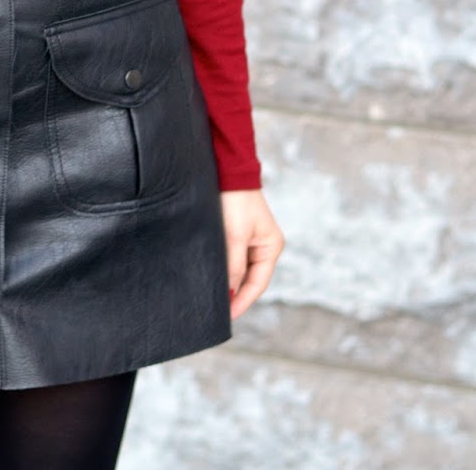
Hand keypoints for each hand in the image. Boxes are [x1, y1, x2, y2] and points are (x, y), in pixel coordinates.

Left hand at [220, 189, 284, 316]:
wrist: (229, 169)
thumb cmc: (235, 200)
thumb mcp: (234, 236)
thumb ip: (234, 265)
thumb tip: (231, 293)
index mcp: (271, 247)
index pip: (257, 283)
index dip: (242, 301)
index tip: (227, 316)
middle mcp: (264, 245)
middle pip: (250, 278)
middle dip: (236, 294)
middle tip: (217, 311)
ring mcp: (252, 239)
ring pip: (241, 268)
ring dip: (230, 281)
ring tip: (213, 297)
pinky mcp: (239, 232)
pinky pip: (234, 257)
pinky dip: (226, 268)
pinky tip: (213, 275)